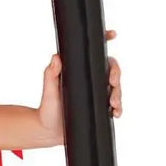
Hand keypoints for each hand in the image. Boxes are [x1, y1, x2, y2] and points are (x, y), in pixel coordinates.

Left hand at [38, 29, 123, 144]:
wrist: (50, 130)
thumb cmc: (47, 107)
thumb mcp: (49, 90)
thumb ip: (51, 74)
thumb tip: (56, 57)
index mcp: (77, 69)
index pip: (92, 53)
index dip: (103, 41)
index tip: (112, 34)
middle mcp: (89, 78)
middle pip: (110, 69)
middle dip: (116, 74)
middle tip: (113, 83)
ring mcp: (96, 92)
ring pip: (115, 87)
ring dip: (118, 94)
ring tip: (113, 104)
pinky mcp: (100, 106)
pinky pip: (114, 104)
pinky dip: (118, 107)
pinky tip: (115, 112)